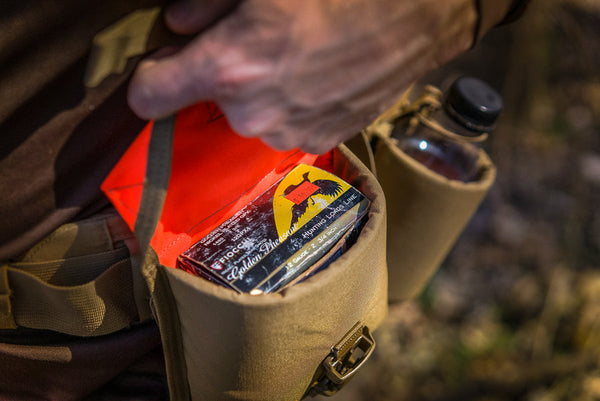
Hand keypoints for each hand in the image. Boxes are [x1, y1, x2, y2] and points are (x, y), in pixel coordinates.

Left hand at [128, 0, 476, 153]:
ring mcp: (288, 135)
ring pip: (249, 114)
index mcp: (228, 70)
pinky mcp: (319, 140)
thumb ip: (205, 2)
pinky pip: (284, 124)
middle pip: (207, 101)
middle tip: (257, 37)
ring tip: (297, 55)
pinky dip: (290, 104)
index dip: (152, 76)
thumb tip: (176, 24)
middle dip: (219, 73)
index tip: (166, 62)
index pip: (148, 95)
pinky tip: (320, 74)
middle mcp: (252, 116)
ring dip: (259, 90)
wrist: (422, 11)